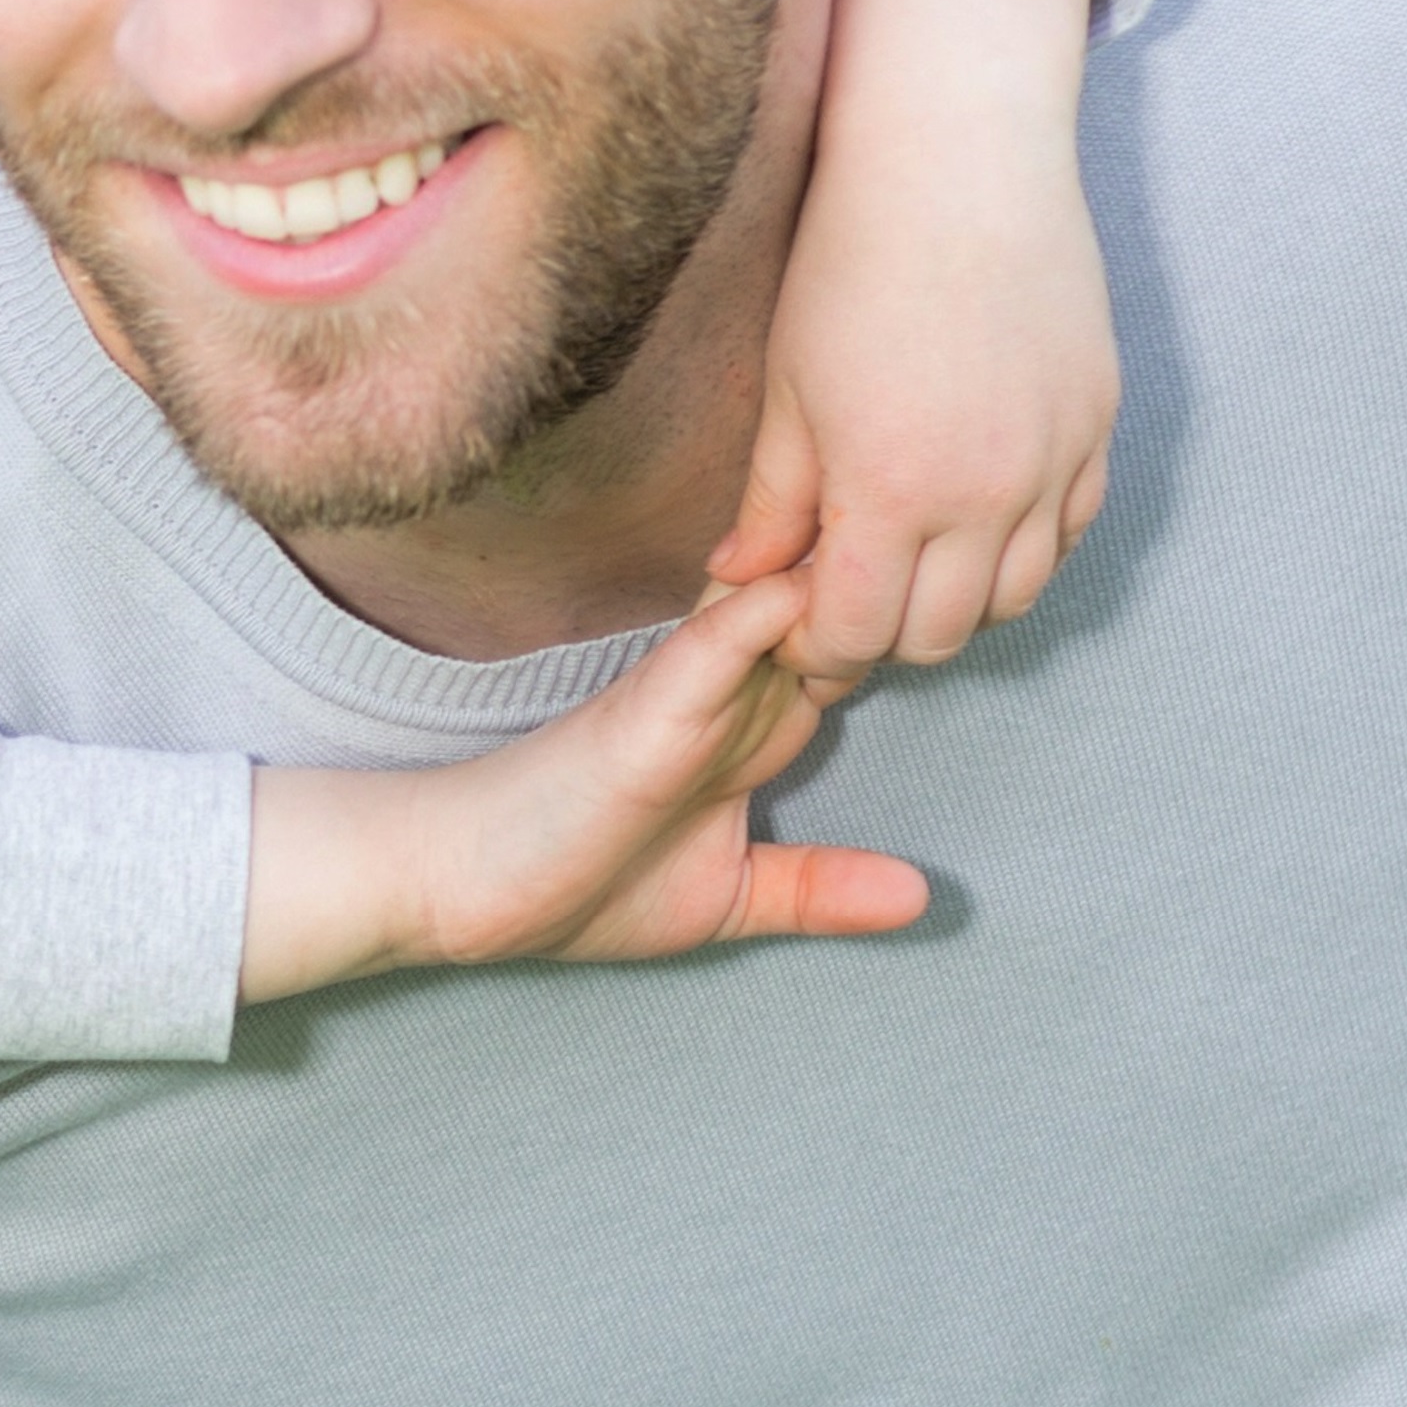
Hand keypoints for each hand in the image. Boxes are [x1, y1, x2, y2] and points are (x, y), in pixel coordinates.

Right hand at [244, 575, 925, 1001]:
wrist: (454, 888)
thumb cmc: (570, 884)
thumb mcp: (728, 899)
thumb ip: (817, 888)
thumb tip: (922, 898)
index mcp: (736, 734)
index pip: (830, 665)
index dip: (886, 630)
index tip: (952, 586)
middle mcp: (716, 704)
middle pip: (818, 630)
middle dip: (876, 582)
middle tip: (942, 508)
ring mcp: (677, 706)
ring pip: (770, 627)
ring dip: (824, 580)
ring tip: (893, 512)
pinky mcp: (637, 722)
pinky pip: (700, 662)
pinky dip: (747, 629)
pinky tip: (790, 591)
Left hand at [721, 0, 1119, 686]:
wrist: (957, 165)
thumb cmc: (850, 264)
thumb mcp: (788, 389)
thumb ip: (772, 502)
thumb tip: (739, 581)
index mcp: (890, 490)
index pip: (857, 633)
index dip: (816, 645)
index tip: (791, 618)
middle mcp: (985, 496)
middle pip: (939, 634)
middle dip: (880, 630)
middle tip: (842, 587)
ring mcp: (1053, 465)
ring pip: (1014, 598)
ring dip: (955, 597)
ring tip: (907, 549)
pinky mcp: (1096, 430)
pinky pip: (1069, 536)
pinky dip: (1022, 549)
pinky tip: (975, 514)